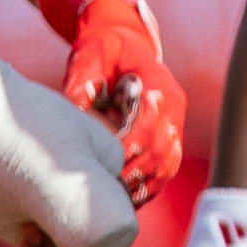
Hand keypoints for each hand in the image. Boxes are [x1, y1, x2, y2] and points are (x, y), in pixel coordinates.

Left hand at [41, 0, 184, 201]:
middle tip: (108, 192)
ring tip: (117, 204)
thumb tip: (73, 112)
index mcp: (157, 84)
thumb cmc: (102, 48)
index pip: (152, 122)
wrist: (123, 42)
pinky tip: (128, 202)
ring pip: (167, 163)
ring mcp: (174, 123)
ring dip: (144, 185)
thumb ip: (82, 81)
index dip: (131, 145)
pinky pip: (165, 168)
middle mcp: (173, 106)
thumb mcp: (89, 56)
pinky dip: (149, 187)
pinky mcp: (169, 137)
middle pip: (162, 148)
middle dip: (136, 171)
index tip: (107, 162)